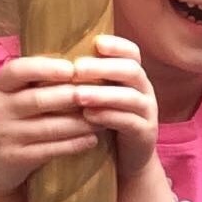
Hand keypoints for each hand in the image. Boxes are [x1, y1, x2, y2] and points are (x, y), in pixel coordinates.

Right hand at [0, 57, 98, 194]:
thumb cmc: (13, 117)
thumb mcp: (15, 94)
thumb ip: (40, 80)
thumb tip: (86, 61)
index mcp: (0, 87)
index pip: (18, 70)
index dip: (46, 68)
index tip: (72, 69)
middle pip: (40, 99)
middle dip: (75, 96)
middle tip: (104, 94)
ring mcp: (5, 135)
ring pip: (50, 126)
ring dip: (83, 122)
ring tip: (106, 117)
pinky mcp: (15, 158)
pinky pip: (51, 149)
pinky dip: (75, 144)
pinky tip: (93, 139)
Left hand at [73, 35, 157, 178]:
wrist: (127, 158)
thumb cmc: (107, 122)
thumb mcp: (101, 96)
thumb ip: (89, 79)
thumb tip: (54, 58)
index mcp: (134, 77)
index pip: (132, 53)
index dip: (117, 46)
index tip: (96, 43)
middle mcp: (144, 90)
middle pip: (132, 71)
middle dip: (104, 68)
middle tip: (77, 69)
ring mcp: (147, 112)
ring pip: (131, 97)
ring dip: (103, 94)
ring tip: (78, 95)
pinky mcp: (145, 133)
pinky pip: (130, 122)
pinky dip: (109, 117)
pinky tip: (89, 117)